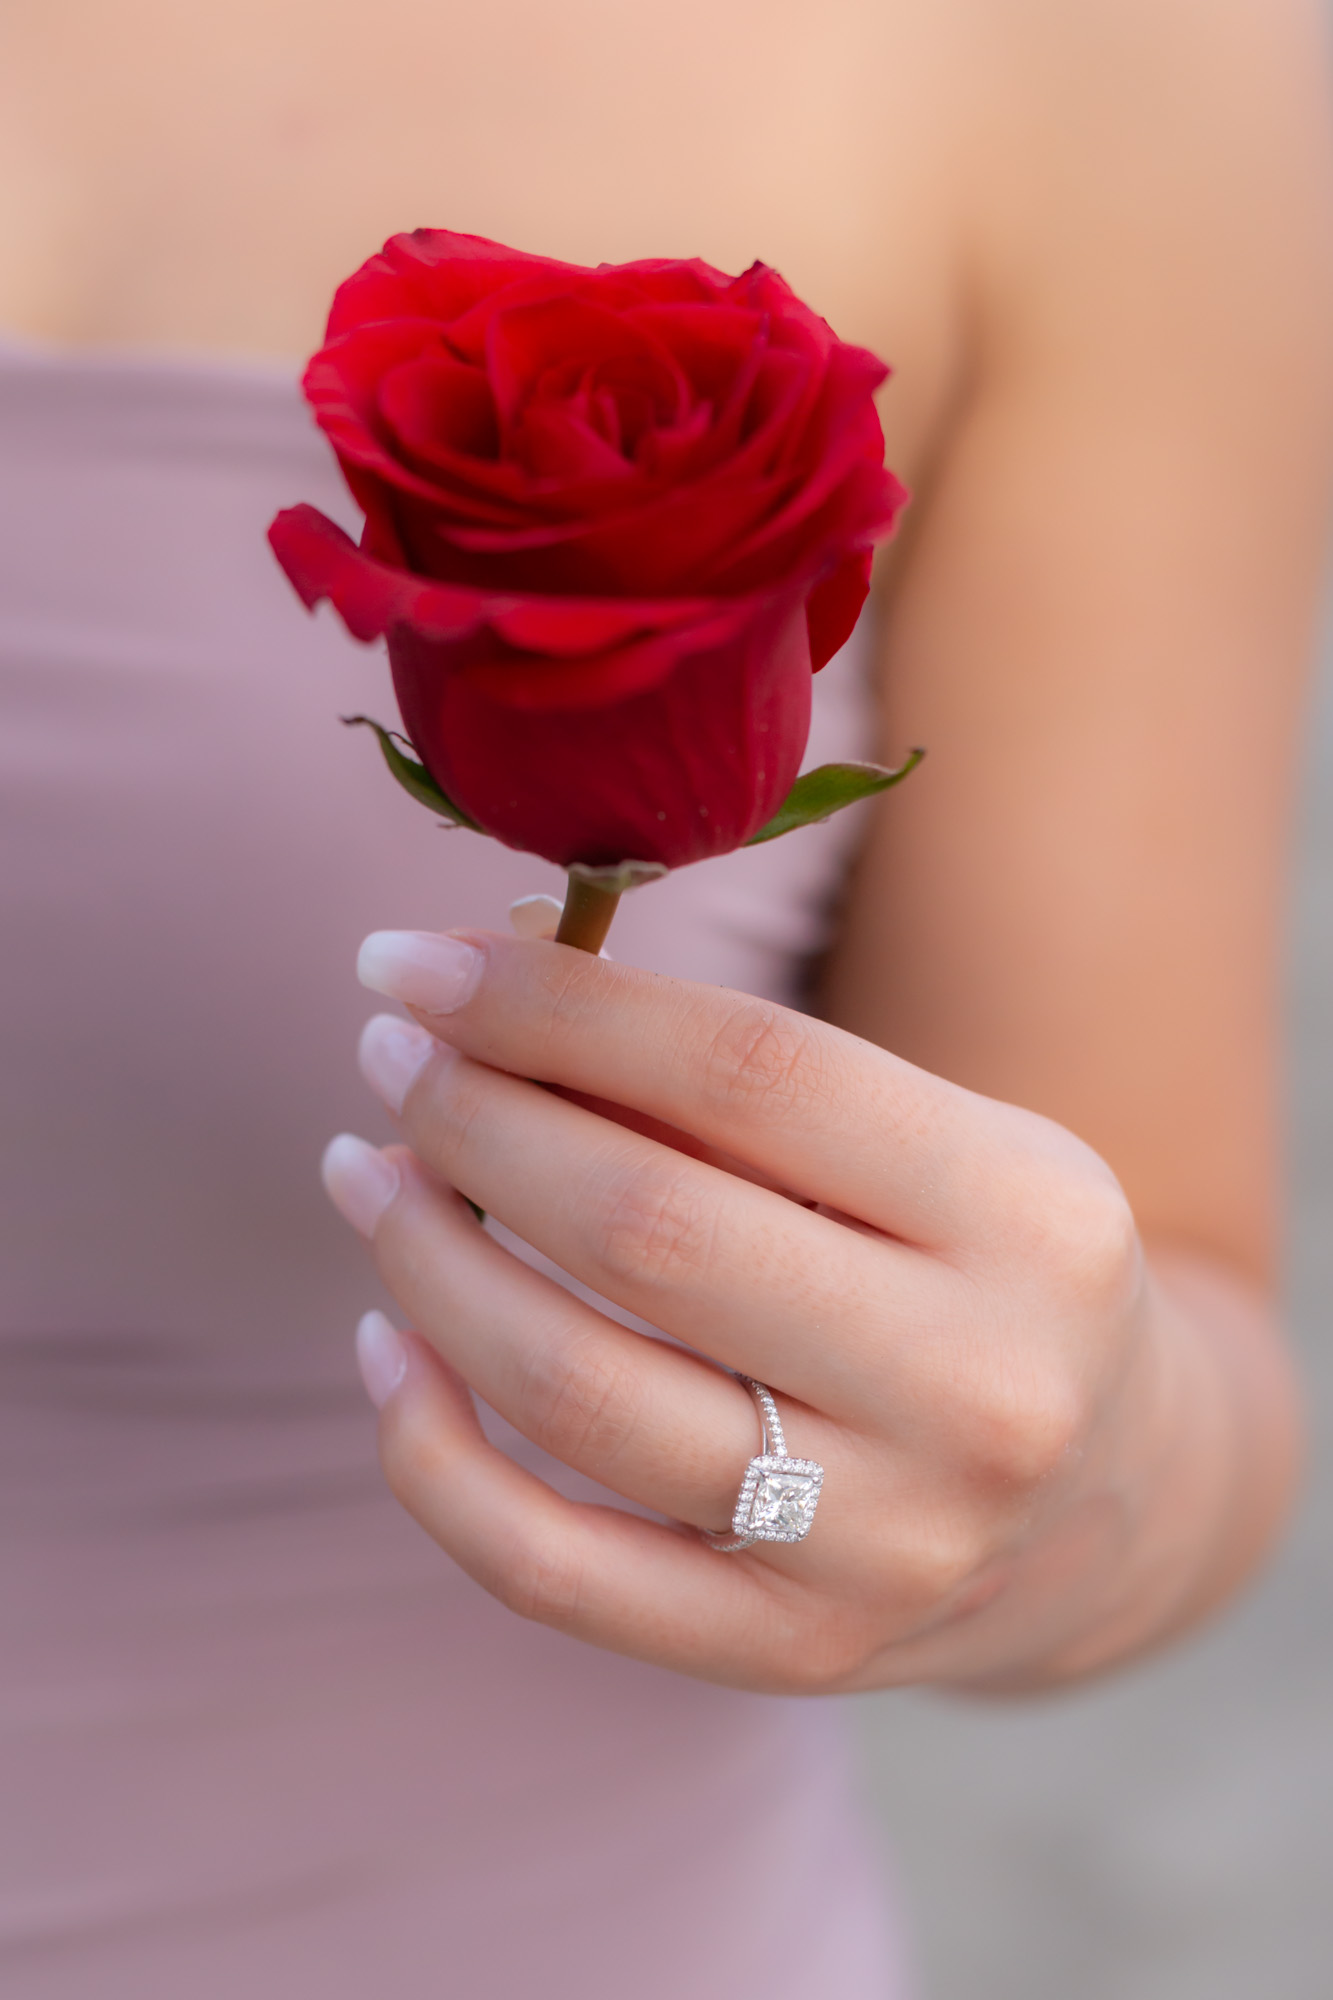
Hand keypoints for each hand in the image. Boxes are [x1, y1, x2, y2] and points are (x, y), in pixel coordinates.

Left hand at [321, 928, 1256, 1693]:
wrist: (1111, 1502)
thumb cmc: (983, 1271)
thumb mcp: (932, 1144)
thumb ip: (736, 1081)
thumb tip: (485, 989)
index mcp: (1029, 1213)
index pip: (747, 1072)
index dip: (550, 1006)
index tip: (413, 963)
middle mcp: (977, 1388)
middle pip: (645, 1228)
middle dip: (472, 1120)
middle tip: (391, 1061)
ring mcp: (887, 1543)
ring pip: (573, 1389)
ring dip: (426, 1259)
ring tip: (370, 1172)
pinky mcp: (792, 1651)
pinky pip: (546, 1567)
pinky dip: (428, 1452)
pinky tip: (387, 1345)